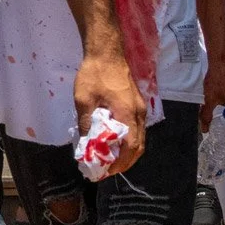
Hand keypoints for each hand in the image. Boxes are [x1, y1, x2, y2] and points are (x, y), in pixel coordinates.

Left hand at [71, 50, 146, 177]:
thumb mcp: (83, 100)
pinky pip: (137, 129)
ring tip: (109, 159)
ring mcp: (141, 109)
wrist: (106, 53)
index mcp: (128, 114)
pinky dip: (128, 140)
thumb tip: (86, 146)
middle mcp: (139, 114)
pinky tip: (114, 141)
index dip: (120, 163)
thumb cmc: (94, 75)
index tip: (106, 171)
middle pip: (138, 146)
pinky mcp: (137, 104)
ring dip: (127, 152)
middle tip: (107, 169)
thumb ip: (86, 124)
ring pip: (139, 138)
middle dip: (124, 161)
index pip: (130, 147)